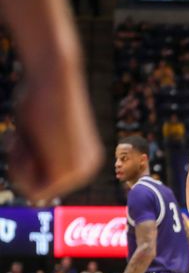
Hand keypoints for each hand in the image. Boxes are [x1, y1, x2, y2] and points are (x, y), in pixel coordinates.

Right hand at [9, 72, 102, 201]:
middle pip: (39, 189)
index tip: (20, 137)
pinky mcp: (69, 173)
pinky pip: (35, 192)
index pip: (45, 181)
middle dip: (19, 165)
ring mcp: (80, 173)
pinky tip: (27, 144)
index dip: (21, 163)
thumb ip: (37, 149)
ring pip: (34, 193)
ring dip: (18, 166)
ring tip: (26, 137)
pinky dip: (20, 171)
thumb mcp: (38, 130)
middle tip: (21, 137)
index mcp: (84, 159)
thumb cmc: (40, 96)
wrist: (54, 79)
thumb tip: (32, 159)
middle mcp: (87, 169)